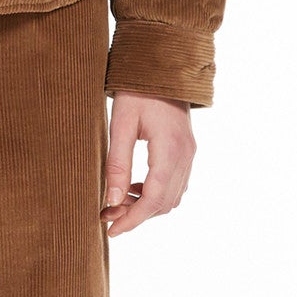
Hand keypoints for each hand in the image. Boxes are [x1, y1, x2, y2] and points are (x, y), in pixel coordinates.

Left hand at [103, 92, 193, 237]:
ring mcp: (189, 153)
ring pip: (171, 197)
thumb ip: (117, 164)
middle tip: (107, 216)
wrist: (163, 65)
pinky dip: (155, 194)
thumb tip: (112, 201)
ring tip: (117, 203)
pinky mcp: (187, 150)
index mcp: (169, 149)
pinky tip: (134, 188)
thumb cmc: (138, 90)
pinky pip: (175, 184)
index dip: (132, 220)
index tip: (111, 231)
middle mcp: (185, 155)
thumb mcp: (121, 124)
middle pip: (164, 203)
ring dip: (146, 206)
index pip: (153, 199)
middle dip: (136, 215)